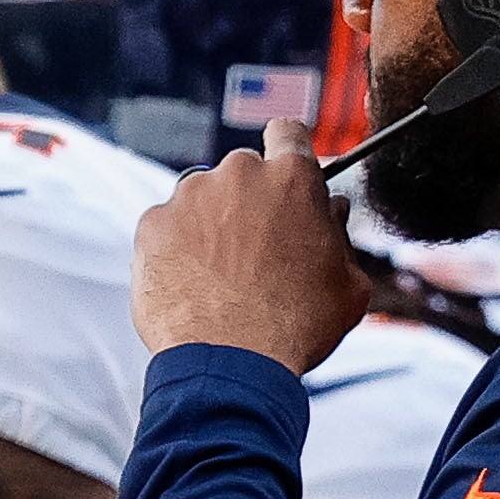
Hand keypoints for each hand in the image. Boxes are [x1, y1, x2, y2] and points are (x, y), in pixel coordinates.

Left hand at [132, 119, 365, 373]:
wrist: (230, 364)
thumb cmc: (295, 328)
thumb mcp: (348, 283)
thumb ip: (339, 234)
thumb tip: (331, 211)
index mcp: (292, 178)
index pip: (288, 133)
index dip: (288, 152)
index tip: (283, 173)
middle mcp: (237, 175)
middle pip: (243, 171)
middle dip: (249, 200)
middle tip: (256, 247)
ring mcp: (189, 198)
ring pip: (201, 198)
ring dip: (210, 223)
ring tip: (221, 274)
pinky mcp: (151, 225)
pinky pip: (167, 226)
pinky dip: (176, 247)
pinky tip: (191, 282)